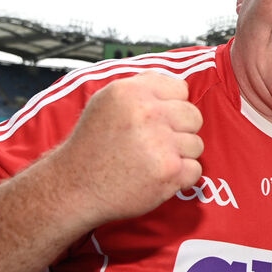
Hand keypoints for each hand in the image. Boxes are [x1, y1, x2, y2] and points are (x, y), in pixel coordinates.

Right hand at [50, 73, 203, 225]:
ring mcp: (160, 143)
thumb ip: (141, 87)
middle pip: (193, 116)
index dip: (171, 106)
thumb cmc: (92, 145)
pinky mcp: (169, 171)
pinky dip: (180, 178)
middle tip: (155, 143)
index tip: (156, 120)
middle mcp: (147, 113)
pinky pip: (195, 170)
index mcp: (131, 91)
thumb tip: (178, 85)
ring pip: (196, 144)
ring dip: (179, 156)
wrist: (75, 186)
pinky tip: (156, 176)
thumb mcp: (106, 102)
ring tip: (152, 161)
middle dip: (179, 131)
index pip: (180, 89)